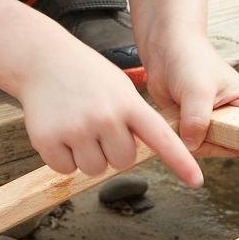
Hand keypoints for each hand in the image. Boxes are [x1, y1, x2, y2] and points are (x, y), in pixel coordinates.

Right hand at [15, 48, 203, 187]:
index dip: (180, 161)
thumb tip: (146, 150)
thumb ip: (135, 116)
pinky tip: (59, 130)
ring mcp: (77, 130)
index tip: (196, 180)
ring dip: (87, 154)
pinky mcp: (48, 140)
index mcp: (128, 103)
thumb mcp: (120, 86)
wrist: (42, 59)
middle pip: (122, 162)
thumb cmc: (85, 74)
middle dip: (112, 149)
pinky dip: (62, 157)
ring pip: (94, 169)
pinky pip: (66, 169)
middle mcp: (105, 117)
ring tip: (77, 124)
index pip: (160, 137)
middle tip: (97, 123)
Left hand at [144, 34, 238, 157]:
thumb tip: (191, 146)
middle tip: (192, 124)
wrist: (165, 48)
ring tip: (180, 115)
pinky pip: (188, 143)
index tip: (220, 137)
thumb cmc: (190, 60)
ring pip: (205, 148)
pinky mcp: (191, 124)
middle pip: (227, 146)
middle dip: (208, 142)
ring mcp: (210, 121)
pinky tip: (172, 119)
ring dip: (190, 140)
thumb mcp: (198, 90)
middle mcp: (230, 115)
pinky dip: (178, 137)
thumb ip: (198, 120)